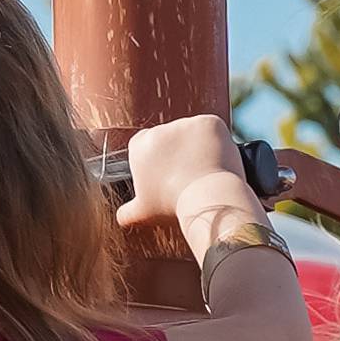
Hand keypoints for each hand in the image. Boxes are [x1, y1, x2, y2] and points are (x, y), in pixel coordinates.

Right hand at [125, 113, 251, 247]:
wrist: (206, 199)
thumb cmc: (173, 206)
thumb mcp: (143, 212)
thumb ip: (128, 212)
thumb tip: (121, 218)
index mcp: (139, 146)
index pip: (145, 144)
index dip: (157, 158)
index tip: (166, 172)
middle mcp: (159, 130)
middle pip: (170, 137)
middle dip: (179, 151)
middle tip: (189, 174)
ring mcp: (185, 124)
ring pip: (192, 132)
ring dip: (198, 145)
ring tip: (205, 170)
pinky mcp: (209, 122)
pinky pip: (213, 129)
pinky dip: (217, 141)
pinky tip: (217, 159)